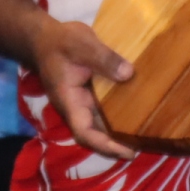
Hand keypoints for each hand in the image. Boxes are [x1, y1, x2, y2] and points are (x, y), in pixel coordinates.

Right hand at [29, 18, 136, 159]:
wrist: (45, 38)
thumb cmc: (60, 41)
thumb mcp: (81, 44)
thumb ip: (103, 58)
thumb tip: (129, 74)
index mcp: (69, 101)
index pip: (85, 132)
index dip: (105, 146)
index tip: (127, 152)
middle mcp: (75, 107)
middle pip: (95, 135)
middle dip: (116, 145)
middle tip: (144, 148)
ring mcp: (82, 102)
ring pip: (101, 125)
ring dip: (119, 133)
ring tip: (145, 137)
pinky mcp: (89, 95)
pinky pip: (104, 110)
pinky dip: (119, 115)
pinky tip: (138, 113)